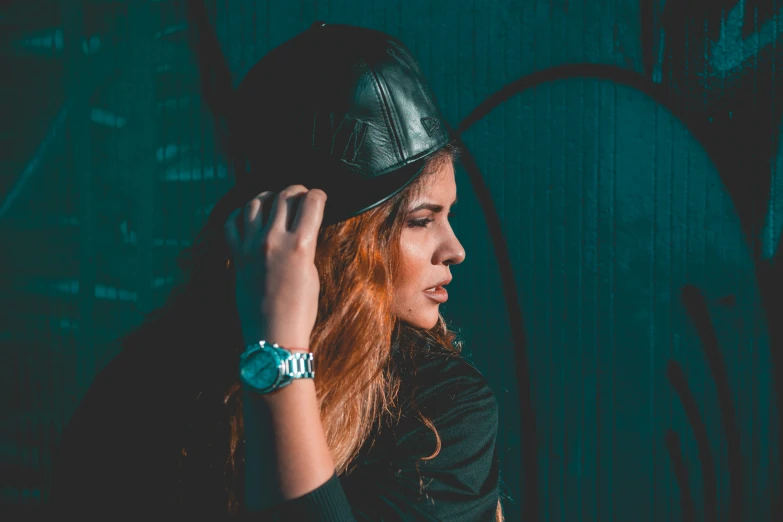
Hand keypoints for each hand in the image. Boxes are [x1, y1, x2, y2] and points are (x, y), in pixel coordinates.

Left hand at [224, 185, 326, 350]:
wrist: (274, 336)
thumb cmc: (300, 310)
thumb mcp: (312, 272)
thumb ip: (306, 244)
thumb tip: (303, 227)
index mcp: (300, 246)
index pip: (311, 203)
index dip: (318, 195)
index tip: (319, 196)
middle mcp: (273, 241)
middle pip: (283, 197)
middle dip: (295, 190)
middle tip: (300, 193)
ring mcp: (251, 247)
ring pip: (255, 203)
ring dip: (267, 196)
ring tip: (274, 200)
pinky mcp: (236, 256)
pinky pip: (231, 223)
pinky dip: (240, 214)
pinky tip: (249, 215)